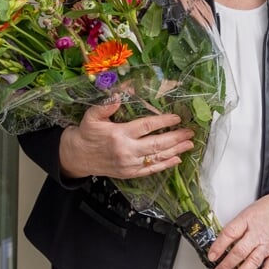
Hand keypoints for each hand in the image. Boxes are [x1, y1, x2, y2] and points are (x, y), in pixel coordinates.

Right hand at [57, 97, 192, 179]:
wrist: (78, 156)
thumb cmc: (87, 133)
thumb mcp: (92, 116)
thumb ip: (106, 106)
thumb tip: (120, 95)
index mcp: (119, 134)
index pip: (146, 126)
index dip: (163, 121)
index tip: (177, 118)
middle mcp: (126, 150)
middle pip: (156, 144)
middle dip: (176, 137)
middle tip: (190, 132)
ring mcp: (129, 164)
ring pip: (157, 158)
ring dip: (175, 151)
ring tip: (189, 144)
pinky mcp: (130, 173)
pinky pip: (151, 170)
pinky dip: (165, 165)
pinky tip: (176, 159)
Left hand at [207, 192, 268, 268]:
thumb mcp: (250, 210)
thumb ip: (238, 225)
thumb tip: (223, 240)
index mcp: (248, 219)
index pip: (230, 233)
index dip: (218, 246)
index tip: (211, 256)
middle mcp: (258, 233)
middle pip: (239, 251)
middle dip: (226, 265)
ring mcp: (268, 244)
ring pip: (253, 262)